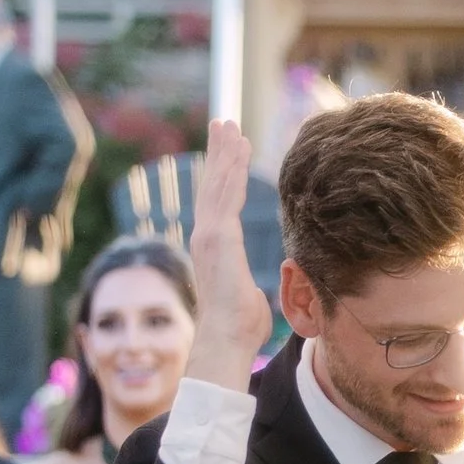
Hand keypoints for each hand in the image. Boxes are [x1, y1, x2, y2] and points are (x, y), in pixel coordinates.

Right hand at [186, 116, 270, 387]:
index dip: (222, 174)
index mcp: (215, 248)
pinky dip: (231, 170)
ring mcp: (208, 236)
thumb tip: (257, 289)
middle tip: (223, 123)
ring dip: (224, 154)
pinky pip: (226, 195)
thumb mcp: (250, 295)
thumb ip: (250, 284)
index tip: (229, 151)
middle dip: (218, 153)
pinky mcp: (217, 238)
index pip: (218, 202)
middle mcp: (206, 237)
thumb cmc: (241, 327)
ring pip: (217, 185)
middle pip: (211, 185)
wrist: (227, 340)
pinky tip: (239, 150)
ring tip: (230, 126)